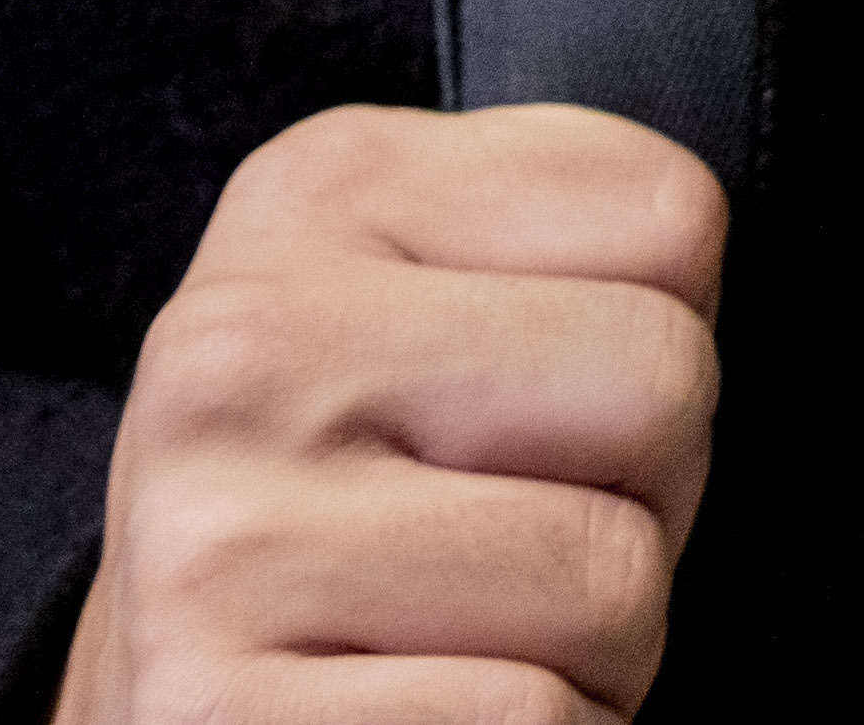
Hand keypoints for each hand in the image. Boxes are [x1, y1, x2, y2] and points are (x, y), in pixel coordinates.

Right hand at [61, 103, 727, 724]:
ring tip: (477, 634)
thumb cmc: (356, 495)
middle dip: (648, 497)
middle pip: (665, 386)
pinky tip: (438, 717)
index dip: (657, 343)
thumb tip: (702, 281)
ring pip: (614, 582)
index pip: (675, 219)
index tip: (546, 401)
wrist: (161, 708)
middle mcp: (243, 347)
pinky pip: (534, 722)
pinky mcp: (217, 716)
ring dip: (598, 651)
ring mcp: (218, 539)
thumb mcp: (430, 294)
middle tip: (525, 538)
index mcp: (320, 192)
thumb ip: (570, 240)